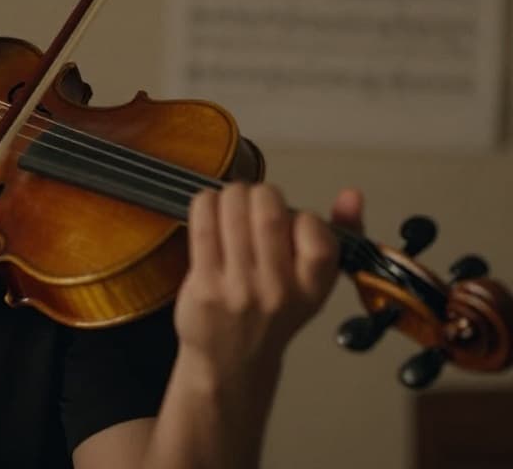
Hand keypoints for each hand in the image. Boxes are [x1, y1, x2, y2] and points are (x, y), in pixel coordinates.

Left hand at [174, 183, 364, 381]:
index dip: (299, 214)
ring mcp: (240, 288)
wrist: (231, 364)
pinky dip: (205, 205)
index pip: (315, 232)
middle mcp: (279, 290)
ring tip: (230, 202)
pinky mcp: (205, 286)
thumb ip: (337, 236)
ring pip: (234, 212)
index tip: (288, 220)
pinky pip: (203, 226)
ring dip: (230, 195)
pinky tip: (209, 209)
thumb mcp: (313, 284)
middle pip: (269, 213)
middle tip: (252, 199)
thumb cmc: (271, 317)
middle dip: (259, 193)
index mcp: (313, 287)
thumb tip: (352, 195)